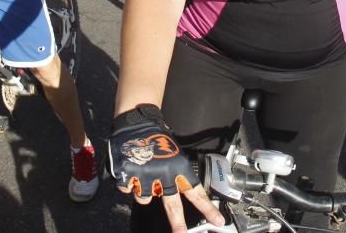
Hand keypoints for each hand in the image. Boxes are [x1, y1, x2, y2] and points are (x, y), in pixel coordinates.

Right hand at [108, 105, 223, 231]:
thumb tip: (179, 192)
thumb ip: (175, 174)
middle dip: (178, 224)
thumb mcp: (173, 154)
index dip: (207, 208)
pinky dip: (128, 182)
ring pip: (145, 199)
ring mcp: (145, 176)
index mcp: (178, 168)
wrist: (136, 123)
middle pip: (173, 206)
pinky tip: (130, 169)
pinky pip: (128, 190)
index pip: (196, 192)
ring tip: (142, 173)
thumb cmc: (156, 138)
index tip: (218, 221)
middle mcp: (163, 174)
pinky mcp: (128, 175)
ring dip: (143, 190)